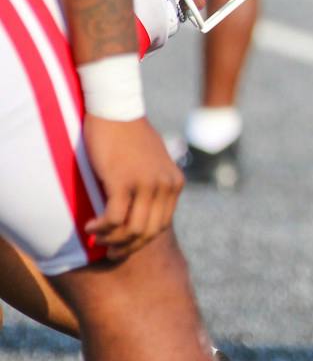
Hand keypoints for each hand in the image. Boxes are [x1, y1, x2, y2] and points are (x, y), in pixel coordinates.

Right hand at [82, 115, 182, 260]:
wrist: (116, 109)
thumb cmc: (129, 135)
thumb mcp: (151, 162)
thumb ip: (153, 183)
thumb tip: (144, 208)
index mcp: (175, 183)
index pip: (162, 225)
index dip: (141, 240)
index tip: (123, 245)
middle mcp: (166, 185)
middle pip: (149, 232)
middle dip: (127, 247)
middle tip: (108, 251)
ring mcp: (147, 184)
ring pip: (132, 230)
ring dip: (111, 240)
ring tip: (96, 238)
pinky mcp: (124, 181)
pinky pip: (114, 218)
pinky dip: (101, 228)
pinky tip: (89, 227)